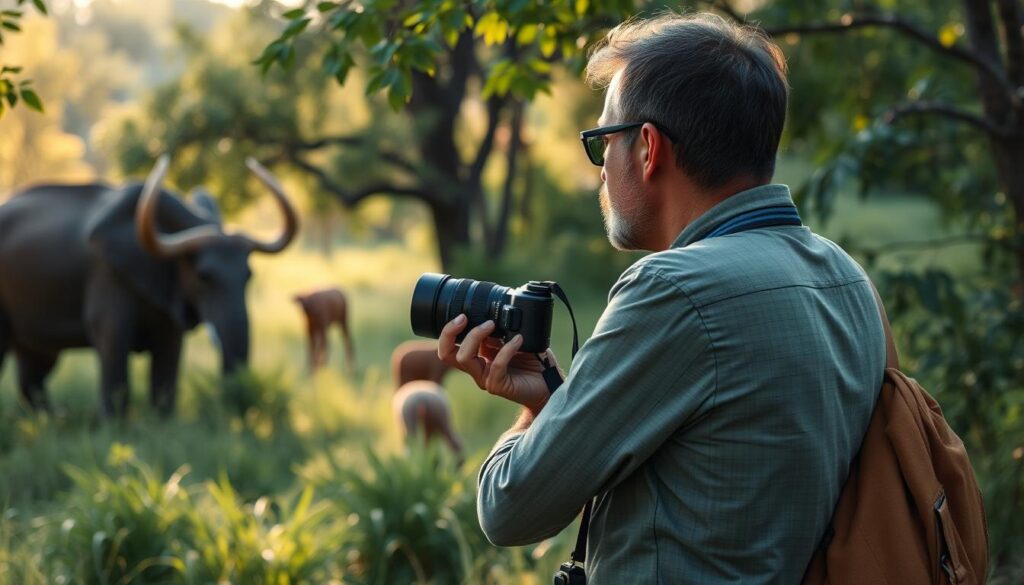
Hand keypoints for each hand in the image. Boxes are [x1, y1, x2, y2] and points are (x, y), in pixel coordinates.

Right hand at [437, 314, 557, 414]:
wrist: (548, 384)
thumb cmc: (533, 362)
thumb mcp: (513, 339)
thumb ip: (501, 330)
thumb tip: (493, 313)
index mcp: (478, 356)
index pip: (449, 347)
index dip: (448, 331)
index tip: (462, 314)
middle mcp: (477, 368)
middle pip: (447, 354)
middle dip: (450, 333)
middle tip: (464, 317)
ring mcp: (486, 378)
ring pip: (465, 358)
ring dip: (475, 336)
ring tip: (492, 324)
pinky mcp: (498, 386)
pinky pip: (496, 365)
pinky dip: (506, 349)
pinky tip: (519, 339)